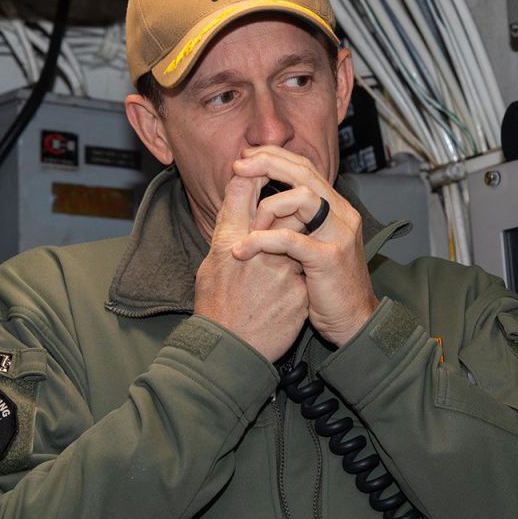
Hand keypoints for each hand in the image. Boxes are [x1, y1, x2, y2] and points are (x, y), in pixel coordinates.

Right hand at [194, 173, 308, 360]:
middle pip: (279, 210)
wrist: (232, 354)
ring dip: (297, 244)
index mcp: (227, 242)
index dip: (257, 172)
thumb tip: (236, 205)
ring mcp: (280, 272)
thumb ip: (227, 234)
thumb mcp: (210, 267)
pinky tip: (298, 286)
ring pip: (298, 240)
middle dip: (287, 204)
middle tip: (294, 198)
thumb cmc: (216, 311)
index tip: (261, 164)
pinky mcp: (298, 292)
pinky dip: (304, 275)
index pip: (243, 192)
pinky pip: (306, 271)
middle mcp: (255, 252)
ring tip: (288, 258)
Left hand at [231, 146, 379, 347]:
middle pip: (305, 173)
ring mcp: (340, 235)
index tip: (246, 157)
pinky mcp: (330, 258)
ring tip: (246, 229)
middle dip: (268, 163)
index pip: (306, 168)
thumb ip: (296, 223)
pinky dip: (263, 240)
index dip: (275, 157)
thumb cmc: (327, 288)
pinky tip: (242, 250)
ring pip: (303, 198)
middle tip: (238, 165)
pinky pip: (291, 239)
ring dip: (267, 207)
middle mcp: (343, 215)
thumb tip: (263, 202)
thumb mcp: (311, 247)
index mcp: (337, 209)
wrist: (354, 322)